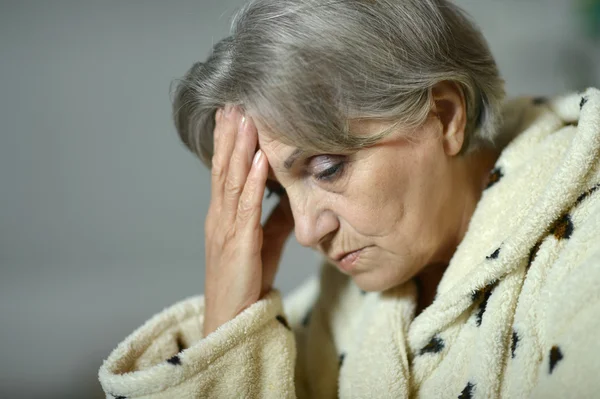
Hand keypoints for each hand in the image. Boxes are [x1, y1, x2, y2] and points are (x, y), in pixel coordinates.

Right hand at [202, 104, 293, 336]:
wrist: (230, 319)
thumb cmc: (244, 280)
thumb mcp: (263, 243)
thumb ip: (275, 218)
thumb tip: (293, 195)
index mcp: (222, 215)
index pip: (224, 170)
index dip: (228, 141)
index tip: (233, 113)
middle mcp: (219, 216)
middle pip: (223, 167)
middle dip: (229, 134)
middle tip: (234, 102)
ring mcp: (226, 228)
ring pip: (231, 180)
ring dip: (239, 147)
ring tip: (245, 118)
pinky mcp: (239, 244)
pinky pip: (246, 208)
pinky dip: (252, 181)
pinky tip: (260, 159)